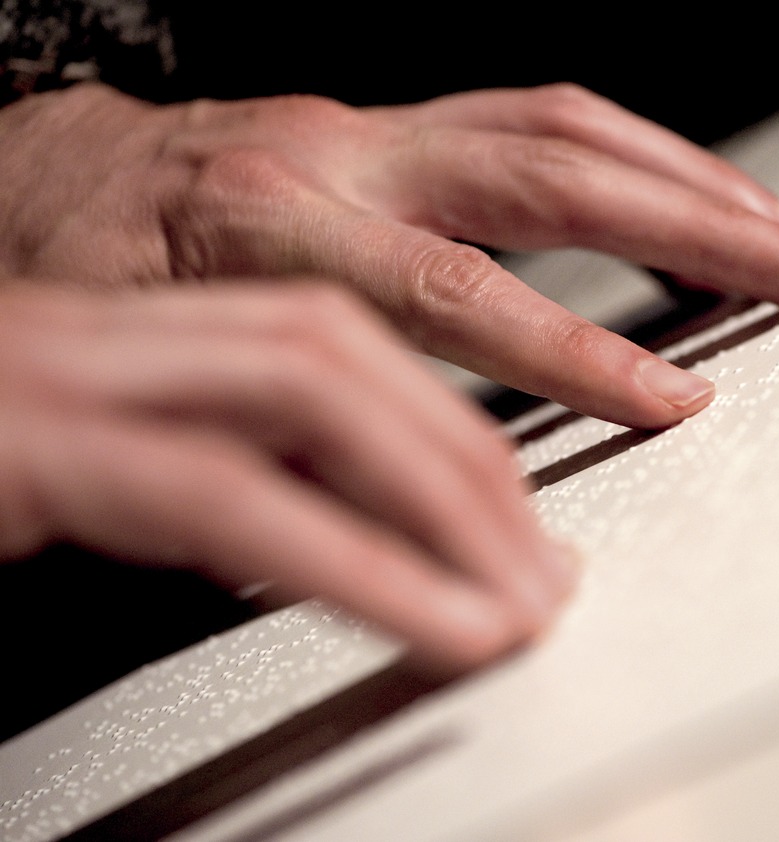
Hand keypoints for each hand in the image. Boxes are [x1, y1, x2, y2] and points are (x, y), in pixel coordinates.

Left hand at [0, 82, 778, 427]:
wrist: (41, 178)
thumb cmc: (83, 276)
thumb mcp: (166, 375)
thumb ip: (284, 442)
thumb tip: (394, 526)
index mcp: (269, 223)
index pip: (455, 292)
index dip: (575, 349)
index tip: (674, 396)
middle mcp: (339, 152)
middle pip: (551, 173)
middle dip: (700, 222)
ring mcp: (375, 124)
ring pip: (565, 125)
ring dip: (694, 178)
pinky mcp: (397, 122)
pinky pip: (541, 119)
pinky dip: (637, 160)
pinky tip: (691, 200)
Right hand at [0, 282, 575, 667]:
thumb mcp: (114, 471)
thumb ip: (226, 478)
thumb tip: (353, 534)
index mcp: (147, 326)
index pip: (338, 345)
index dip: (450, 431)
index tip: (525, 526)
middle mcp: (114, 326)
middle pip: (344, 351)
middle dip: (468, 465)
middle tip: (543, 576)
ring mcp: (62, 373)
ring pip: (301, 395)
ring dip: (432, 506)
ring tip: (512, 607)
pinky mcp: (21, 446)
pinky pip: (221, 493)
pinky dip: (351, 562)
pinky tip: (433, 623)